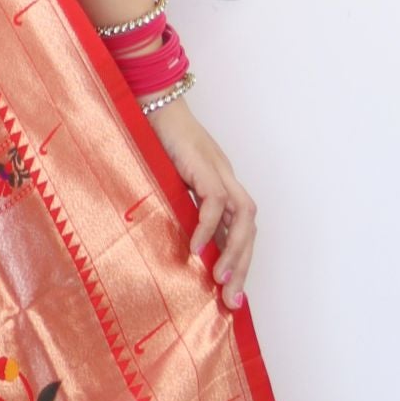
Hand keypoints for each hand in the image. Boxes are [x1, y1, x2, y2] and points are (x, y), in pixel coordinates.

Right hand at [148, 97, 254, 306]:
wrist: (150, 100)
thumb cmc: (153, 138)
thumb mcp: (167, 180)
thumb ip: (176, 205)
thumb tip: (171, 240)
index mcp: (219, 184)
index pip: (240, 228)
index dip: (239, 261)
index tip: (230, 294)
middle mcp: (226, 178)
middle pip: (249, 227)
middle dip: (243, 266)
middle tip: (231, 300)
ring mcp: (218, 170)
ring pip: (244, 216)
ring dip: (235, 250)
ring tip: (219, 278)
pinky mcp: (203, 164)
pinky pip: (214, 200)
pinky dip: (207, 226)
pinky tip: (194, 249)